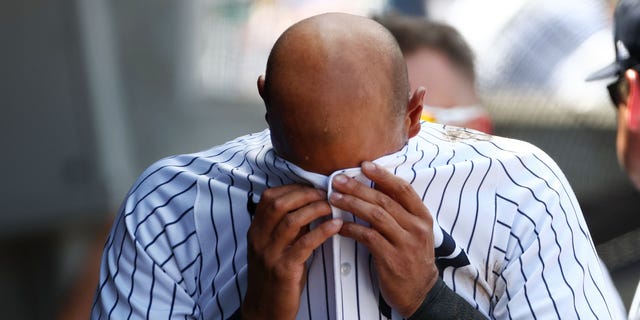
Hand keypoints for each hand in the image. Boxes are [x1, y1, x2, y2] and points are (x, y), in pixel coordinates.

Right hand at [242, 184, 341, 319]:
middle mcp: (259, 239)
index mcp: (256, 231)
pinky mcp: (284, 269)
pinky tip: (336, 226)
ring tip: (332, 206)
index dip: (293, 188)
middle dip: (305, 194)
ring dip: (315, 209)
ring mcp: (270, 254)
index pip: (270, 198)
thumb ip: (289, 227)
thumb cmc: (275, 276)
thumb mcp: (276, 246)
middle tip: (324, 194)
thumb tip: (310, 205)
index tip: (312, 187)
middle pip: (279, 204)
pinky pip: (304, 244)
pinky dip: (322, 231)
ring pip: (292, 221)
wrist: (265, 308)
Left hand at [329, 161, 438, 316]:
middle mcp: (417, 228)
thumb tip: (376, 185)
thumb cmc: (412, 256)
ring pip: (376, 216)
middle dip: (359, 188)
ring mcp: (405, 244)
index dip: (383, 175)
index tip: (364, 165)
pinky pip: (368, 237)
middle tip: (339, 180)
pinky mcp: (391, 259)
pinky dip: (351, 229)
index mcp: (423, 217)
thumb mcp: (414, 231)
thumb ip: (400, 210)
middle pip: (385, 200)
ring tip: (334, 198)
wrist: (420, 291)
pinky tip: (339, 225)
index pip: (403, 189)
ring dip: (352, 204)